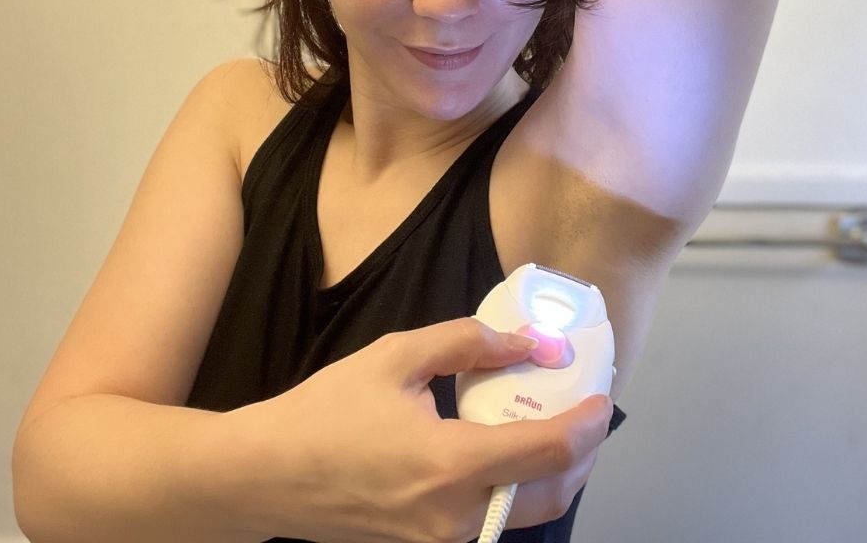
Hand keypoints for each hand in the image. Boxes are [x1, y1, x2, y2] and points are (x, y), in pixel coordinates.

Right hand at [228, 317, 613, 542]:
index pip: (550, 452)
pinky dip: (513, 491)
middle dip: (580, 454)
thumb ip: (467, 344)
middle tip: (580, 412)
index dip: (588, 424)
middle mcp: (455, 517)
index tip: (600, 396)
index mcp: (450, 465)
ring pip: (523, 515)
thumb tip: (528, 343)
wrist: (266, 475)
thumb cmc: (327, 412)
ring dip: (550, 476)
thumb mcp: (396, 357)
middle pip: (551, 495)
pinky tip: (503, 454)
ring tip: (548, 428)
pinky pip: (491, 522)